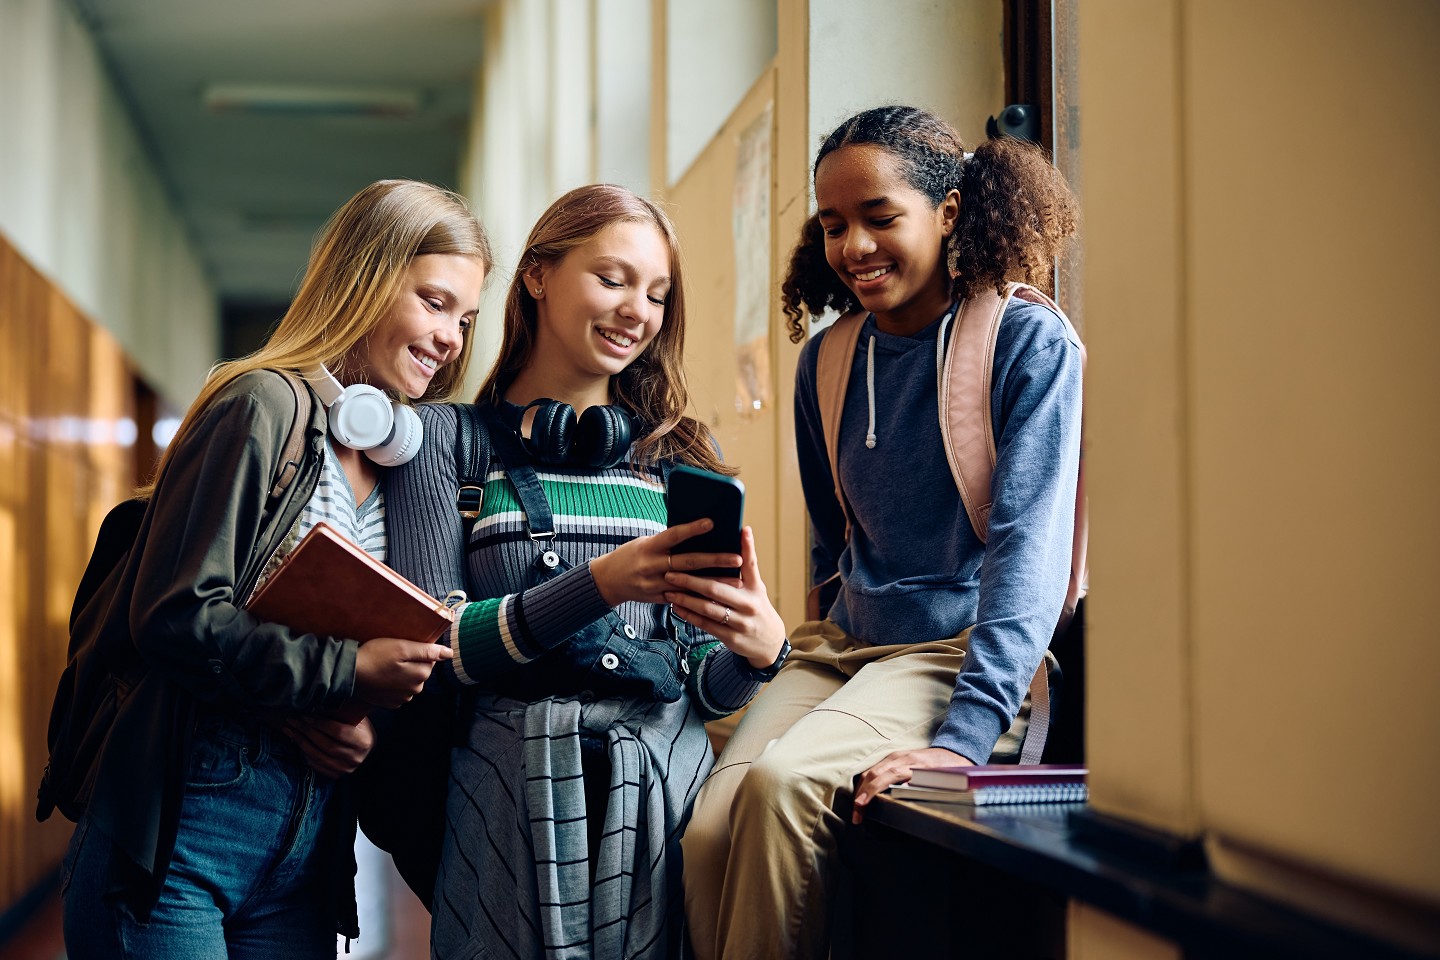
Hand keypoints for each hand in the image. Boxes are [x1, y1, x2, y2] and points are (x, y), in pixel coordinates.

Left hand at [283, 715, 375, 779]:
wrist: (367, 745)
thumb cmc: (359, 727)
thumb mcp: (354, 717)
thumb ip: (338, 714)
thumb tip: (314, 707)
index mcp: (363, 741)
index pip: (338, 732)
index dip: (320, 723)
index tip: (305, 716)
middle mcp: (356, 757)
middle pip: (326, 745)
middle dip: (306, 732)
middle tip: (292, 721)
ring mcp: (346, 768)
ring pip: (318, 757)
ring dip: (301, 742)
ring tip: (289, 730)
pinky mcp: (337, 775)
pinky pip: (316, 765)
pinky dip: (304, 754)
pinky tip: (297, 743)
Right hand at [353, 638, 453, 708]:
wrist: (348, 674)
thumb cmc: (375, 656)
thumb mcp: (402, 647)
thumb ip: (428, 651)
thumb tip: (450, 654)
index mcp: (420, 676)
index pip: (430, 660)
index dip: (418, 651)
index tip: (403, 647)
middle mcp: (414, 691)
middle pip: (420, 672)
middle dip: (411, 663)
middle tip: (392, 655)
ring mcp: (401, 699)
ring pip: (409, 681)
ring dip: (402, 674)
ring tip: (385, 665)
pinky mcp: (389, 703)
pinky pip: (397, 690)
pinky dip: (393, 684)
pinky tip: (381, 677)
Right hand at [591, 519, 740, 606]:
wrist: (608, 580)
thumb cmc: (631, 555)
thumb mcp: (646, 543)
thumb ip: (668, 542)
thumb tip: (698, 536)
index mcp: (649, 547)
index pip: (674, 535)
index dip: (692, 529)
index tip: (712, 522)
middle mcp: (652, 566)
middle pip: (688, 562)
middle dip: (715, 560)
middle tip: (737, 558)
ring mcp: (655, 585)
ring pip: (690, 584)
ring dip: (715, 582)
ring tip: (737, 580)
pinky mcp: (658, 598)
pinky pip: (683, 598)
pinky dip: (702, 596)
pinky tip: (720, 596)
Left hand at [664, 527, 786, 668]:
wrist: (769, 641)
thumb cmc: (757, 606)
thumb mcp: (757, 586)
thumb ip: (747, 564)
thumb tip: (743, 532)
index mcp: (755, 588)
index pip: (748, 563)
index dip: (744, 546)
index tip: (734, 531)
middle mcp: (749, 605)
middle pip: (715, 589)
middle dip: (690, 580)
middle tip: (670, 572)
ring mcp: (740, 623)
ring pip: (707, 608)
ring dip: (685, 599)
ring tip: (669, 591)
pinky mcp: (731, 638)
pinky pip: (706, 625)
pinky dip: (689, 615)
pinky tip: (677, 608)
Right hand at [851, 747, 971, 823]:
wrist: (955, 750)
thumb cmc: (953, 771)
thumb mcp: (946, 782)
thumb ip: (928, 787)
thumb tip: (906, 794)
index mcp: (917, 765)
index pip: (889, 776)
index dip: (873, 790)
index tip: (862, 805)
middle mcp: (904, 758)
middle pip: (875, 774)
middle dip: (861, 795)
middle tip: (857, 816)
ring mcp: (898, 755)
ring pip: (872, 770)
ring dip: (861, 790)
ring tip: (858, 809)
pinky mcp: (895, 756)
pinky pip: (875, 768)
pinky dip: (866, 783)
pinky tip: (864, 795)